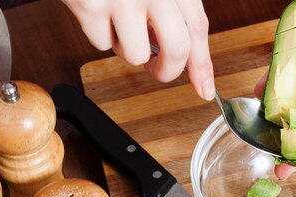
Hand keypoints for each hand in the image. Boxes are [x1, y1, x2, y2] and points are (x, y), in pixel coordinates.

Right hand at [62, 0, 214, 100]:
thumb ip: (173, 7)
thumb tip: (182, 56)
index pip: (198, 28)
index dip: (202, 65)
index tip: (205, 89)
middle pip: (177, 50)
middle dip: (167, 70)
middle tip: (158, 70)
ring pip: (135, 55)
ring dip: (127, 48)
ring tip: (119, 23)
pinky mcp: (90, 6)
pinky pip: (101, 44)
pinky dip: (100, 35)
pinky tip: (98, 11)